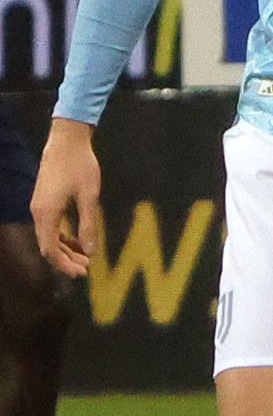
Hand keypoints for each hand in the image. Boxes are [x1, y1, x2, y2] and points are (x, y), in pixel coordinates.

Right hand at [31, 118, 98, 279]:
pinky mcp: (45, 201)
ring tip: (86, 258)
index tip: (81, 274)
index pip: (49, 249)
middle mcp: (39, 212)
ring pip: (49, 237)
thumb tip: (90, 250)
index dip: (64, 264)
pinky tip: (80, 241)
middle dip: (66, 260)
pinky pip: (52, 227)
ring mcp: (40, 207)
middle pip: (48, 246)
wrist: (67, 142)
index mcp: (46, 213)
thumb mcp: (89, 196)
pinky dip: (64, 237)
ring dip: (66, 249)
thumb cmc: (80, 166)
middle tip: (86, 270)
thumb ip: (89, 224)